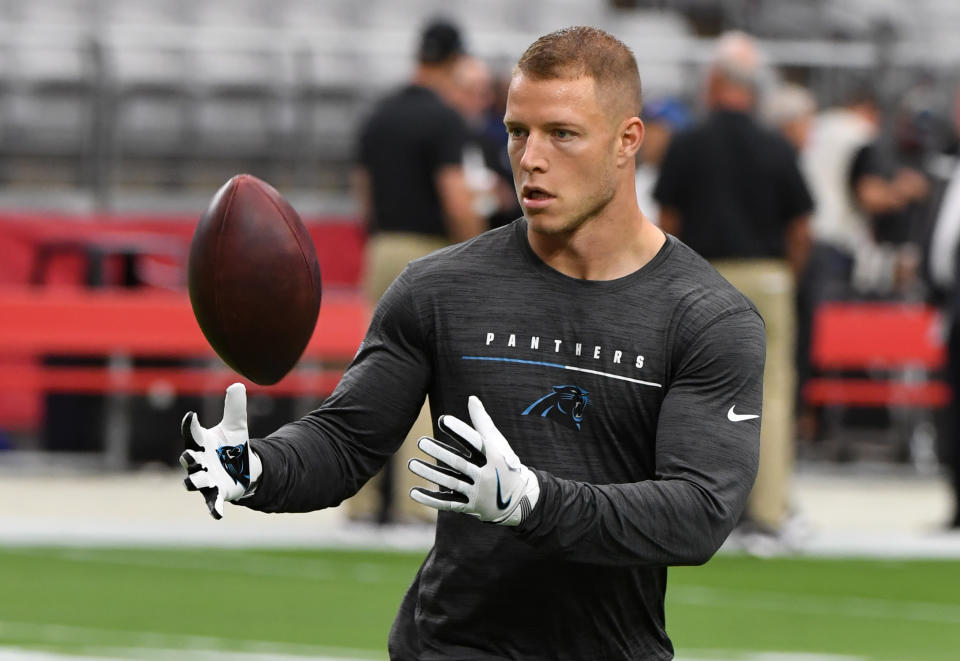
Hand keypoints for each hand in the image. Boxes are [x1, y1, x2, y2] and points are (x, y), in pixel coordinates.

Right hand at [179, 382, 260, 518]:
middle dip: (189, 458)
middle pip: (188, 459)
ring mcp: (205, 478)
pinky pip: (211, 503)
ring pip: (194, 481)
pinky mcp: (216, 493)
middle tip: (190, 455)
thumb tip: (238, 384)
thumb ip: (235, 408)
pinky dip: (213, 509)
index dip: (190, 425)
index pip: (191, 432)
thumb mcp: (236, 426)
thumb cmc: (231, 446)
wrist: (241, 468)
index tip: (191, 416)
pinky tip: (217, 515)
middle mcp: (199, 461)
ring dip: (195, 480)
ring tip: (196, 481)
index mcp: (201, 443)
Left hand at [408, 396, 539, 525]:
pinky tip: (413, 492)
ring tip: (412, 463)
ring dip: (430, 474)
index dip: (460, 431)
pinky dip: (430, 499)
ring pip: (450, 483)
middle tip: (421, 441)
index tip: (442, 419)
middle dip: (440, 452)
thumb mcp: (498, 443)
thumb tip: (471, 398)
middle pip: (459, 463)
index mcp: (494, 457)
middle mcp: (486, 475)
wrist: (519, 499)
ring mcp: (477, 493)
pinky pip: (447, 504)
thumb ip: (483, 422)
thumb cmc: (504, 463)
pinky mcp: (469, 506)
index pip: (475, 442)